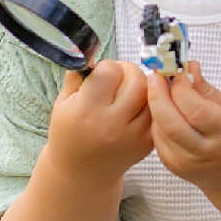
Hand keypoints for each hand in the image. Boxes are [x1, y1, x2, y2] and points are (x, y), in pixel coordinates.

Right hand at [43, 59, 153, 179]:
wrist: (81, 172)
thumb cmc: (69, 132)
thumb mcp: (63, 102)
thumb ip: (78, 74)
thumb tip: (89, 48)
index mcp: (87, 111)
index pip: (110, 70)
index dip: (106, 67)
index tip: (100, 76)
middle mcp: (112, 124)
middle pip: (136, 79)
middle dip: (128, 71)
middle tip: (117, 79)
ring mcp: (133, 136)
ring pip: (151, 94)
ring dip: (141, 87)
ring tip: (126, 93)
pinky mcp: (147, 144)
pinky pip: (157, 112)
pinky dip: (149, 104)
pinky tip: (135, 108)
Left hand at [144, 65, 220, 200]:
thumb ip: (205, 88)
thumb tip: (187, 66)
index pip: (196, 111)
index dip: (181, 89)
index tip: (178, 72)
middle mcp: (205, 152)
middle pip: (171, 123)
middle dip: (158, 95)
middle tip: (156, 76)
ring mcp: (187, 163)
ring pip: (160, 131)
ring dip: (155, 107)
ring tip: (158, 90)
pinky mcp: (174, 167)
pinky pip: (158, 140)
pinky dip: (157, 121)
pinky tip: (163, 110)